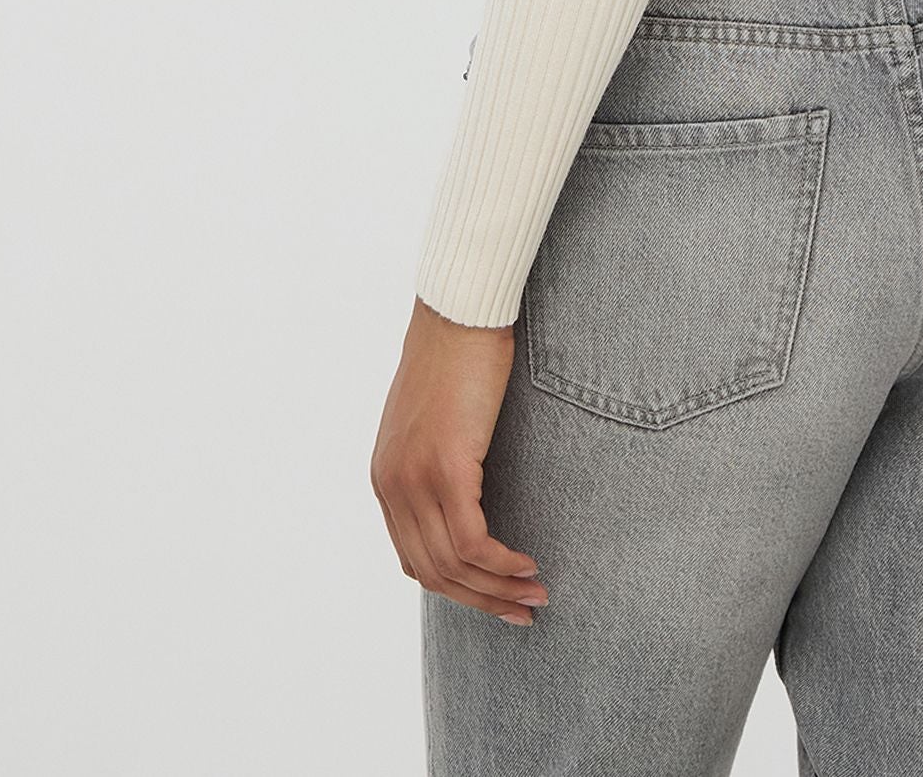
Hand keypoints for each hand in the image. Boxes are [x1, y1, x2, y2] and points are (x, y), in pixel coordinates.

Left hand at [371, 296, 548, 626]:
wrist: (459, 312)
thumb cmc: (458, 355)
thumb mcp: (436, 419)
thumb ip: (439, 460)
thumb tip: (468, 493)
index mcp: (386, 479)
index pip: (415, 558)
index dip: (456, 588)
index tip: (494, 597)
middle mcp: (392, 486)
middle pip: (433, 572)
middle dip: (480, 600)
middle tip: (523, 611)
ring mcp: (415, 479)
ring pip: (454, 563)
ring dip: (498, 587)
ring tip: (536, 592)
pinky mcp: (445, 467)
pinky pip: (471, 539)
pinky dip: (501, 561)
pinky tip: (527, 563)